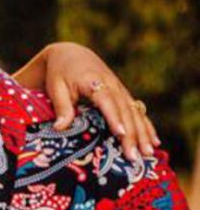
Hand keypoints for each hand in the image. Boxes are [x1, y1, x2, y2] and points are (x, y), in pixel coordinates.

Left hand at [42, 42, 158, 161]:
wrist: (70, 54)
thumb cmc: (59, 72)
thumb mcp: (56, 87)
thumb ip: (61, 107)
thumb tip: (60, 128)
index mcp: (93, 81)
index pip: (106, 100)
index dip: (114, 117)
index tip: (121, 134)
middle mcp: (111, 84)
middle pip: (124, 111)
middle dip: (131, 134)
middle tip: (134, 156)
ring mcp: (120, 89)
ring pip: (134, 112)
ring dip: (142, 133)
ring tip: (148, 153)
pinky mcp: (123, 93)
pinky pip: (137, 111)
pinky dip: (146, 126)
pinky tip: (154, 140)